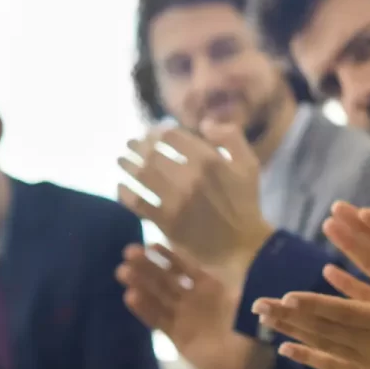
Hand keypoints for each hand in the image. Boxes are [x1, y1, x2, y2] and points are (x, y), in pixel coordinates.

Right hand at [116, 242, 257, 368]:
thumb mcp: (245, 301)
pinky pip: (158, 319)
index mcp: (210, 286)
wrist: (244, 361)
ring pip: (158, 297)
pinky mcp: (175, 334)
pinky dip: (145, 309)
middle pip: (166, 279)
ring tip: (122, 271)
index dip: (170, 256)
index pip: (186, 267)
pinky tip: (130, 296)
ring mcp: (182, 316)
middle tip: (128, 252)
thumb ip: (233, 283)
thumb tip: (226, 257)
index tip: (151, 245)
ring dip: (140, 284)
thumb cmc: (248, 328)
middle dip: (147, 265)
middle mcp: (193, 298)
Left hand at [117, 122, 273, 278]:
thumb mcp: (249, 164)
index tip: (152, 133)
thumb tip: (204, 124)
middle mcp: (189, 177)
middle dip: (137, 145)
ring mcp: (175, 200)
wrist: (242, 244)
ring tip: (120, 160)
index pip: (171, 136)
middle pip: (152, 153)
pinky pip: (137, 203)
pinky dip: (125, 193)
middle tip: (130, 144)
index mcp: (209, 160)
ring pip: (141, 175)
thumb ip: (231, 137)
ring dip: (127, 165)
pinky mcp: (165, 221)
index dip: (157, 131)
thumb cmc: (245, 202)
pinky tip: (121, 187)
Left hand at [254, 253, 369, 368]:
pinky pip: (332, 366)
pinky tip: (287, 351)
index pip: (341, 312)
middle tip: (258, 305)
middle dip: (288, 316)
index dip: (312, 304)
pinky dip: (308, 358)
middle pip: (322, 328)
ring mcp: (368, 364)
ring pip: (322, 345)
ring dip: (291, 332)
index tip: (285, 296)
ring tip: (264, 321)